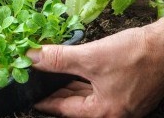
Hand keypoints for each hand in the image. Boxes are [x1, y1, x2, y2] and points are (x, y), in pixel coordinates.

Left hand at [26, 18, 163, 116]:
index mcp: (103, 113)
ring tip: (50, 75)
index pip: (62, 109)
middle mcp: (112, 112)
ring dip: (67, 84)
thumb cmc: (137, 55)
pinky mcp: (124, 90)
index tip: (29, 95)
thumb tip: (33, 58)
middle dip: (54, 91)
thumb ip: (59, 59)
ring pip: (84, 95)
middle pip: (73, 104)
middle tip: (37, 81)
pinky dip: (81, 80)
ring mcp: (119, 103)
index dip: (44, 100)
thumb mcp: (91, 57)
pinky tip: (72, 71)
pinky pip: (95, 88)